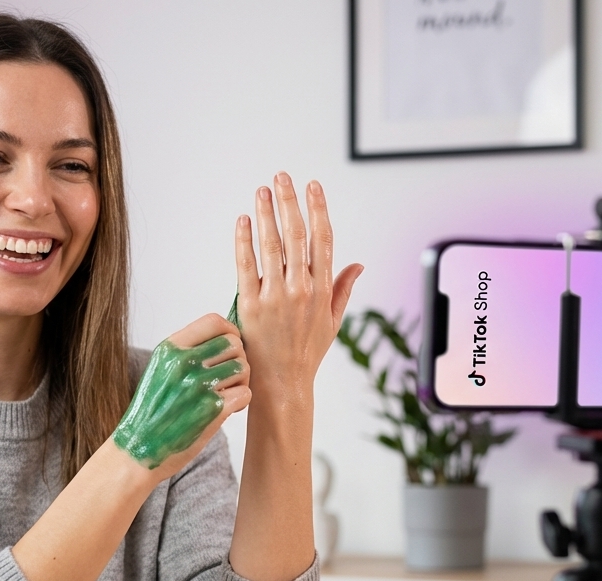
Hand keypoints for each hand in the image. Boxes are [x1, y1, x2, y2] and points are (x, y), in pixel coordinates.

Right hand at [111, 314, 250, 480]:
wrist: (138, 448)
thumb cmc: (151, 410)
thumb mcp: (160, 368)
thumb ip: (188, 350)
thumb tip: (227, 336)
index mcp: (170, 348)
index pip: (215, 321)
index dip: (230, 332)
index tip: (229, 347)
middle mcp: (184, 363)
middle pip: (234, 343)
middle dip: (236, 359)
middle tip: (227, 376)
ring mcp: (199, 386)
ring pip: (243, 368)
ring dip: (240, 381)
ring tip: (226, 393)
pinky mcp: (212, 410)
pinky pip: (245, 393)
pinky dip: (240, 402)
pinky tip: (227, 409)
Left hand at [234, 173, 362, 403]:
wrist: (283, 383)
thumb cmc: (307, 353)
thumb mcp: (332, 322)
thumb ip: (343, 289)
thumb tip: (358, 264)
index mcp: (323, 290)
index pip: (323, 239)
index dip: (318, 209)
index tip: (313, 186)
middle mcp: (301, 290)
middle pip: (296, 235)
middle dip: (289, 202)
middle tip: (282, 177)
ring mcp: (275, 297)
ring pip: (271, 246)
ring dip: (266, 213)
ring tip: (262, 191)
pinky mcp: (250, 305)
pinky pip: (245, 266)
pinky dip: (244, 241)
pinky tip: (243, 221)